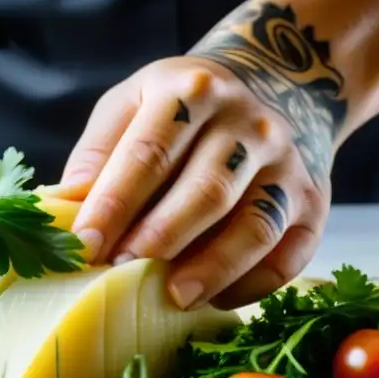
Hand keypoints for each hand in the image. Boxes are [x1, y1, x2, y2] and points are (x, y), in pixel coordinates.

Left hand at [60, 55, 333, 310]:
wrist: (279, 79)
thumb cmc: (184, 107)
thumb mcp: (134, 102)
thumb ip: (99, 153)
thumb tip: (64, 213)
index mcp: (192, 92)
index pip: (148, 154)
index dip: (113, 204)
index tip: (84, 246)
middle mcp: (248, 123)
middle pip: (206, 191)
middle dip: (160, 239)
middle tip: (119, 275)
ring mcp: (288, 163)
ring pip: (255, 226)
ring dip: (212, 268)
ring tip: (172, 297)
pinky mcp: (315, 201)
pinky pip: (289, 253)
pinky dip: (252, 284)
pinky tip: (213, 298)